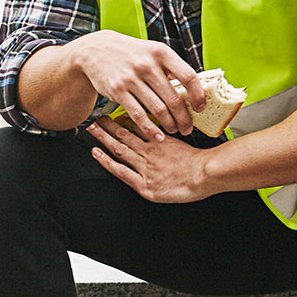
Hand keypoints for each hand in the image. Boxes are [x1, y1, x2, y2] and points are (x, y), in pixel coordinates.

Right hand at [68, 30, 204, 139]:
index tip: (200, 108)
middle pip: (174, 98)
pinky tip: (157, 135)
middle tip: (188, 128)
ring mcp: (131, 78)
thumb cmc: (130, 52)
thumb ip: (170, 67)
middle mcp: (147, 65)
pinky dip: (149, 128)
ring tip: (174, 130)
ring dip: (169, 124)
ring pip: (158, 108)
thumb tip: (192, 89)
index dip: (198, 95)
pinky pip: (138, 114)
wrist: (95, 50)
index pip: (188, 77)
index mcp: (161, 53)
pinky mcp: (117, 90)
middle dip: (184, 118)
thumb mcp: (152, 50)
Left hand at [86, 116, 213, 202]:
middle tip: (94, 118)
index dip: (121, 120)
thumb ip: (169, 136)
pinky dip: (106, 161)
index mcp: (158, 141)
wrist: (206, 174)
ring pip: (119, 149)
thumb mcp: (184, 142)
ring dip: (103, 138)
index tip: (110, 112)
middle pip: (123, 135)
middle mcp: (148, 151)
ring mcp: (144, 167)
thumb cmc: (200, 161)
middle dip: (106, 126)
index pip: (136, 126)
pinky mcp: (143, 184)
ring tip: (90, 130)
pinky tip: (96, 154)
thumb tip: (160, 126)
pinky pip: (120, 171)